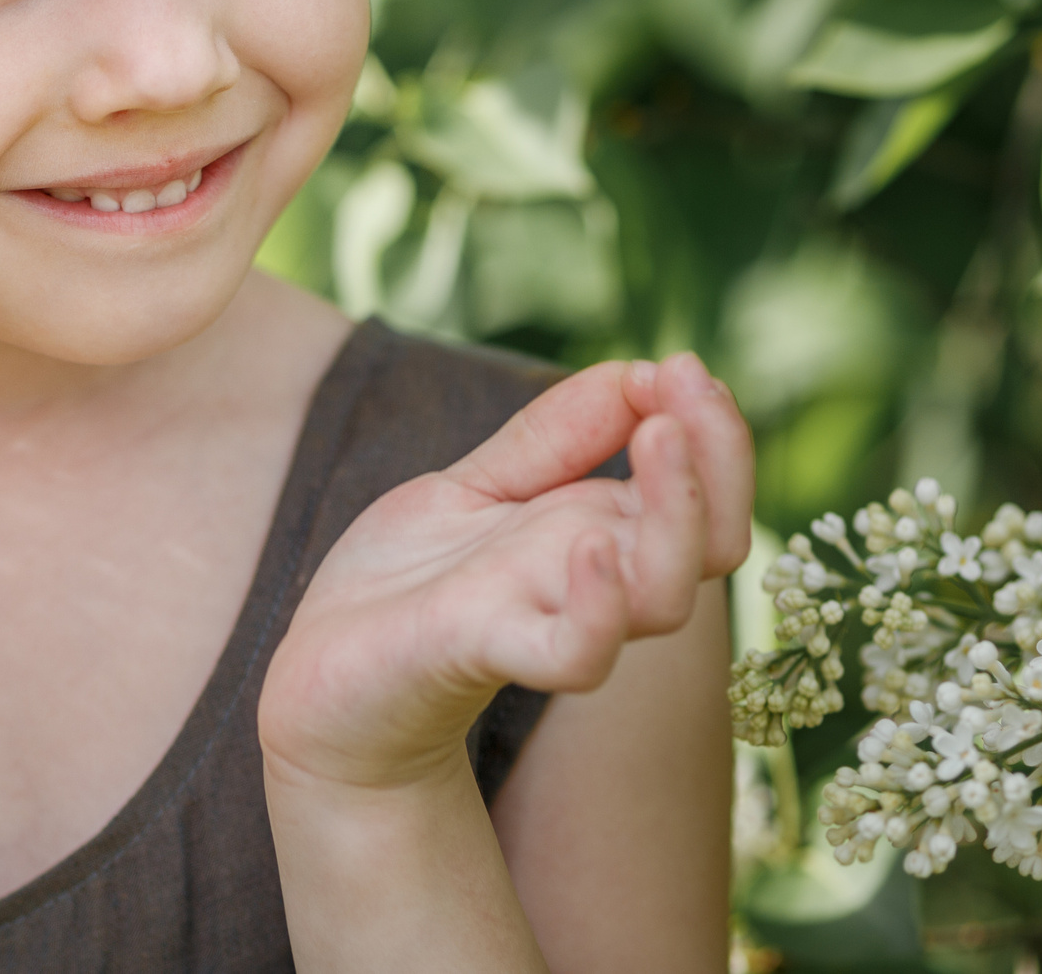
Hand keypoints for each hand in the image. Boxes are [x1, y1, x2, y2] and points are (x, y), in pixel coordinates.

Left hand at [258, 353, 751, 794]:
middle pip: (714, 542)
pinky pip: (574, 653)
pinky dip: (597, 609)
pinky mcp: (486, 650)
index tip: (684, 365)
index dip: (714, 430)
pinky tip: (591, 548)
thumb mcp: (480, 483)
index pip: (709, 494)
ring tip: (660, 435)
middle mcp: (594, 581)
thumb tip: (641, 369)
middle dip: (719, 458)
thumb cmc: (409, 583)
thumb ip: (555, 433)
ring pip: (662, 595)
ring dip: (676, 514)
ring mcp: (546, 618)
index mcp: (601, 534)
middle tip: (690, 380)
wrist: (323, 677)